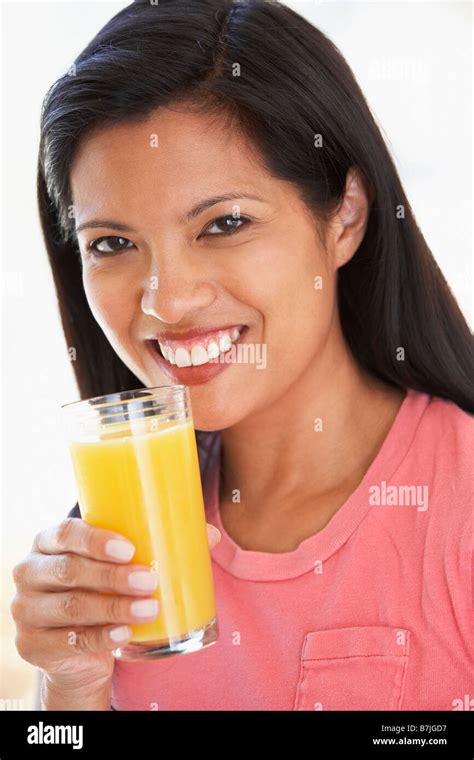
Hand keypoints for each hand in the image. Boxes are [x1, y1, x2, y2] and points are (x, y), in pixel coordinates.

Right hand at [11, 517, 220, 692]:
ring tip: (150, 607)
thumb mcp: (117, 564)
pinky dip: (102, 636)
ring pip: (72, 607)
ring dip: (114, 607)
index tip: (129, 547)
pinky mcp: (33, 644)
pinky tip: (125, 634)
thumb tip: (209, 534)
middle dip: (112, 576)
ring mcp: (27, 611)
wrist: (74, 646)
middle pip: (69, 570)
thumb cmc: (100, 588)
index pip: (65, 533)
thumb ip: (155, 545)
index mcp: (48, 542)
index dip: (95, 540)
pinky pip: (71, 641)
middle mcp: (31, 572)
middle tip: (148, 580)